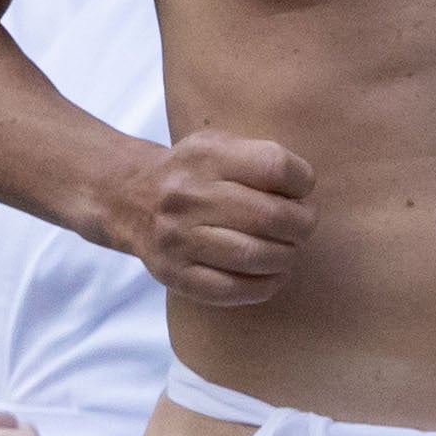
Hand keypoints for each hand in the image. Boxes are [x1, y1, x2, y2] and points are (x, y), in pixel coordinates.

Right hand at [123, 130, 314, 310]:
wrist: (129, 198)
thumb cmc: (193, 174)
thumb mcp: (219, 146)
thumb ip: (261, 160)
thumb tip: (306, 195)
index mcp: (206, 156)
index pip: (275, 166)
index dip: (302, 182)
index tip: (301, 191)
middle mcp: (188, 196)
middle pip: (271, 216)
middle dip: (302, 225)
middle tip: (302, 227)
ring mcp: (178, 238)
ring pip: (254, 256)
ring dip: (286, 257)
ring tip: (287, 251)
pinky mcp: (174, 274)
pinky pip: (231, 289)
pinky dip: (263, 286)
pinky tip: (271, 275)